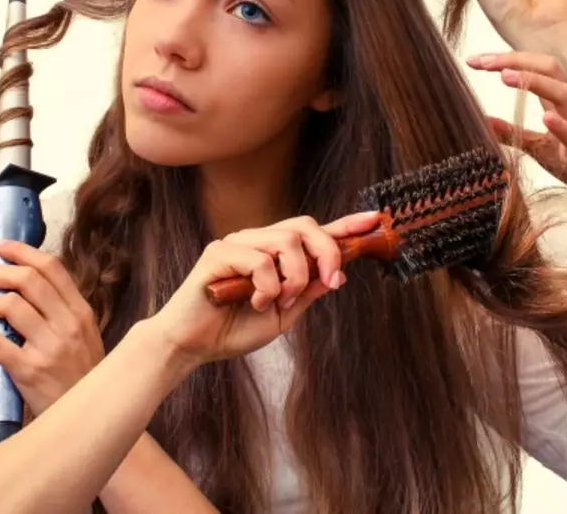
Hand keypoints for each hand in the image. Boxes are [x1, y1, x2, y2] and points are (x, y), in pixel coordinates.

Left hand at [0, 241, 105, 416]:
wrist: (88, 419)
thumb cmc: (81, 377)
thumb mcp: (85, 336)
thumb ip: (62, 309)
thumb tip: (24, 283)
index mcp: (80, 311)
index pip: (50, 266)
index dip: (19, 251)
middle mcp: (68, 324)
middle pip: (26, 279)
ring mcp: (50, 347)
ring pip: (8, 305)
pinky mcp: (30, 371)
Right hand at [151, 211, 377, 366]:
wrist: (193, 345)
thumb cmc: (233, 329)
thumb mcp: (284, 315)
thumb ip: (308, 292)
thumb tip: (338, 274)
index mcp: (273, 254)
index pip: (313, 232)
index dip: (345, 225)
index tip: (373, 220)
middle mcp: (256, 240)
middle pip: (304, 226)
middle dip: (326, 252)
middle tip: (330, 280)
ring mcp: (237, 243)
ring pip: (285, 241)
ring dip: (294, 278)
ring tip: (279, 303)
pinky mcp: (219, 253)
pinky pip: (259, 260)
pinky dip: (267, 287)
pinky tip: (254, 303)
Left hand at [465, 50, 566, 219]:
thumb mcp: (537, 146)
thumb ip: (511, 132)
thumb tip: (481, 119)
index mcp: (557, 104)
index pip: (533, 69)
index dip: (505, 61)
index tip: (473, 60)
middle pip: (550, 68)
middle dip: (516, 60)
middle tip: (483, 61)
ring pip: (565, 94)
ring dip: (535, 82)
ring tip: (505, 76)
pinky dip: (561, 126)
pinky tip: (546, 118)